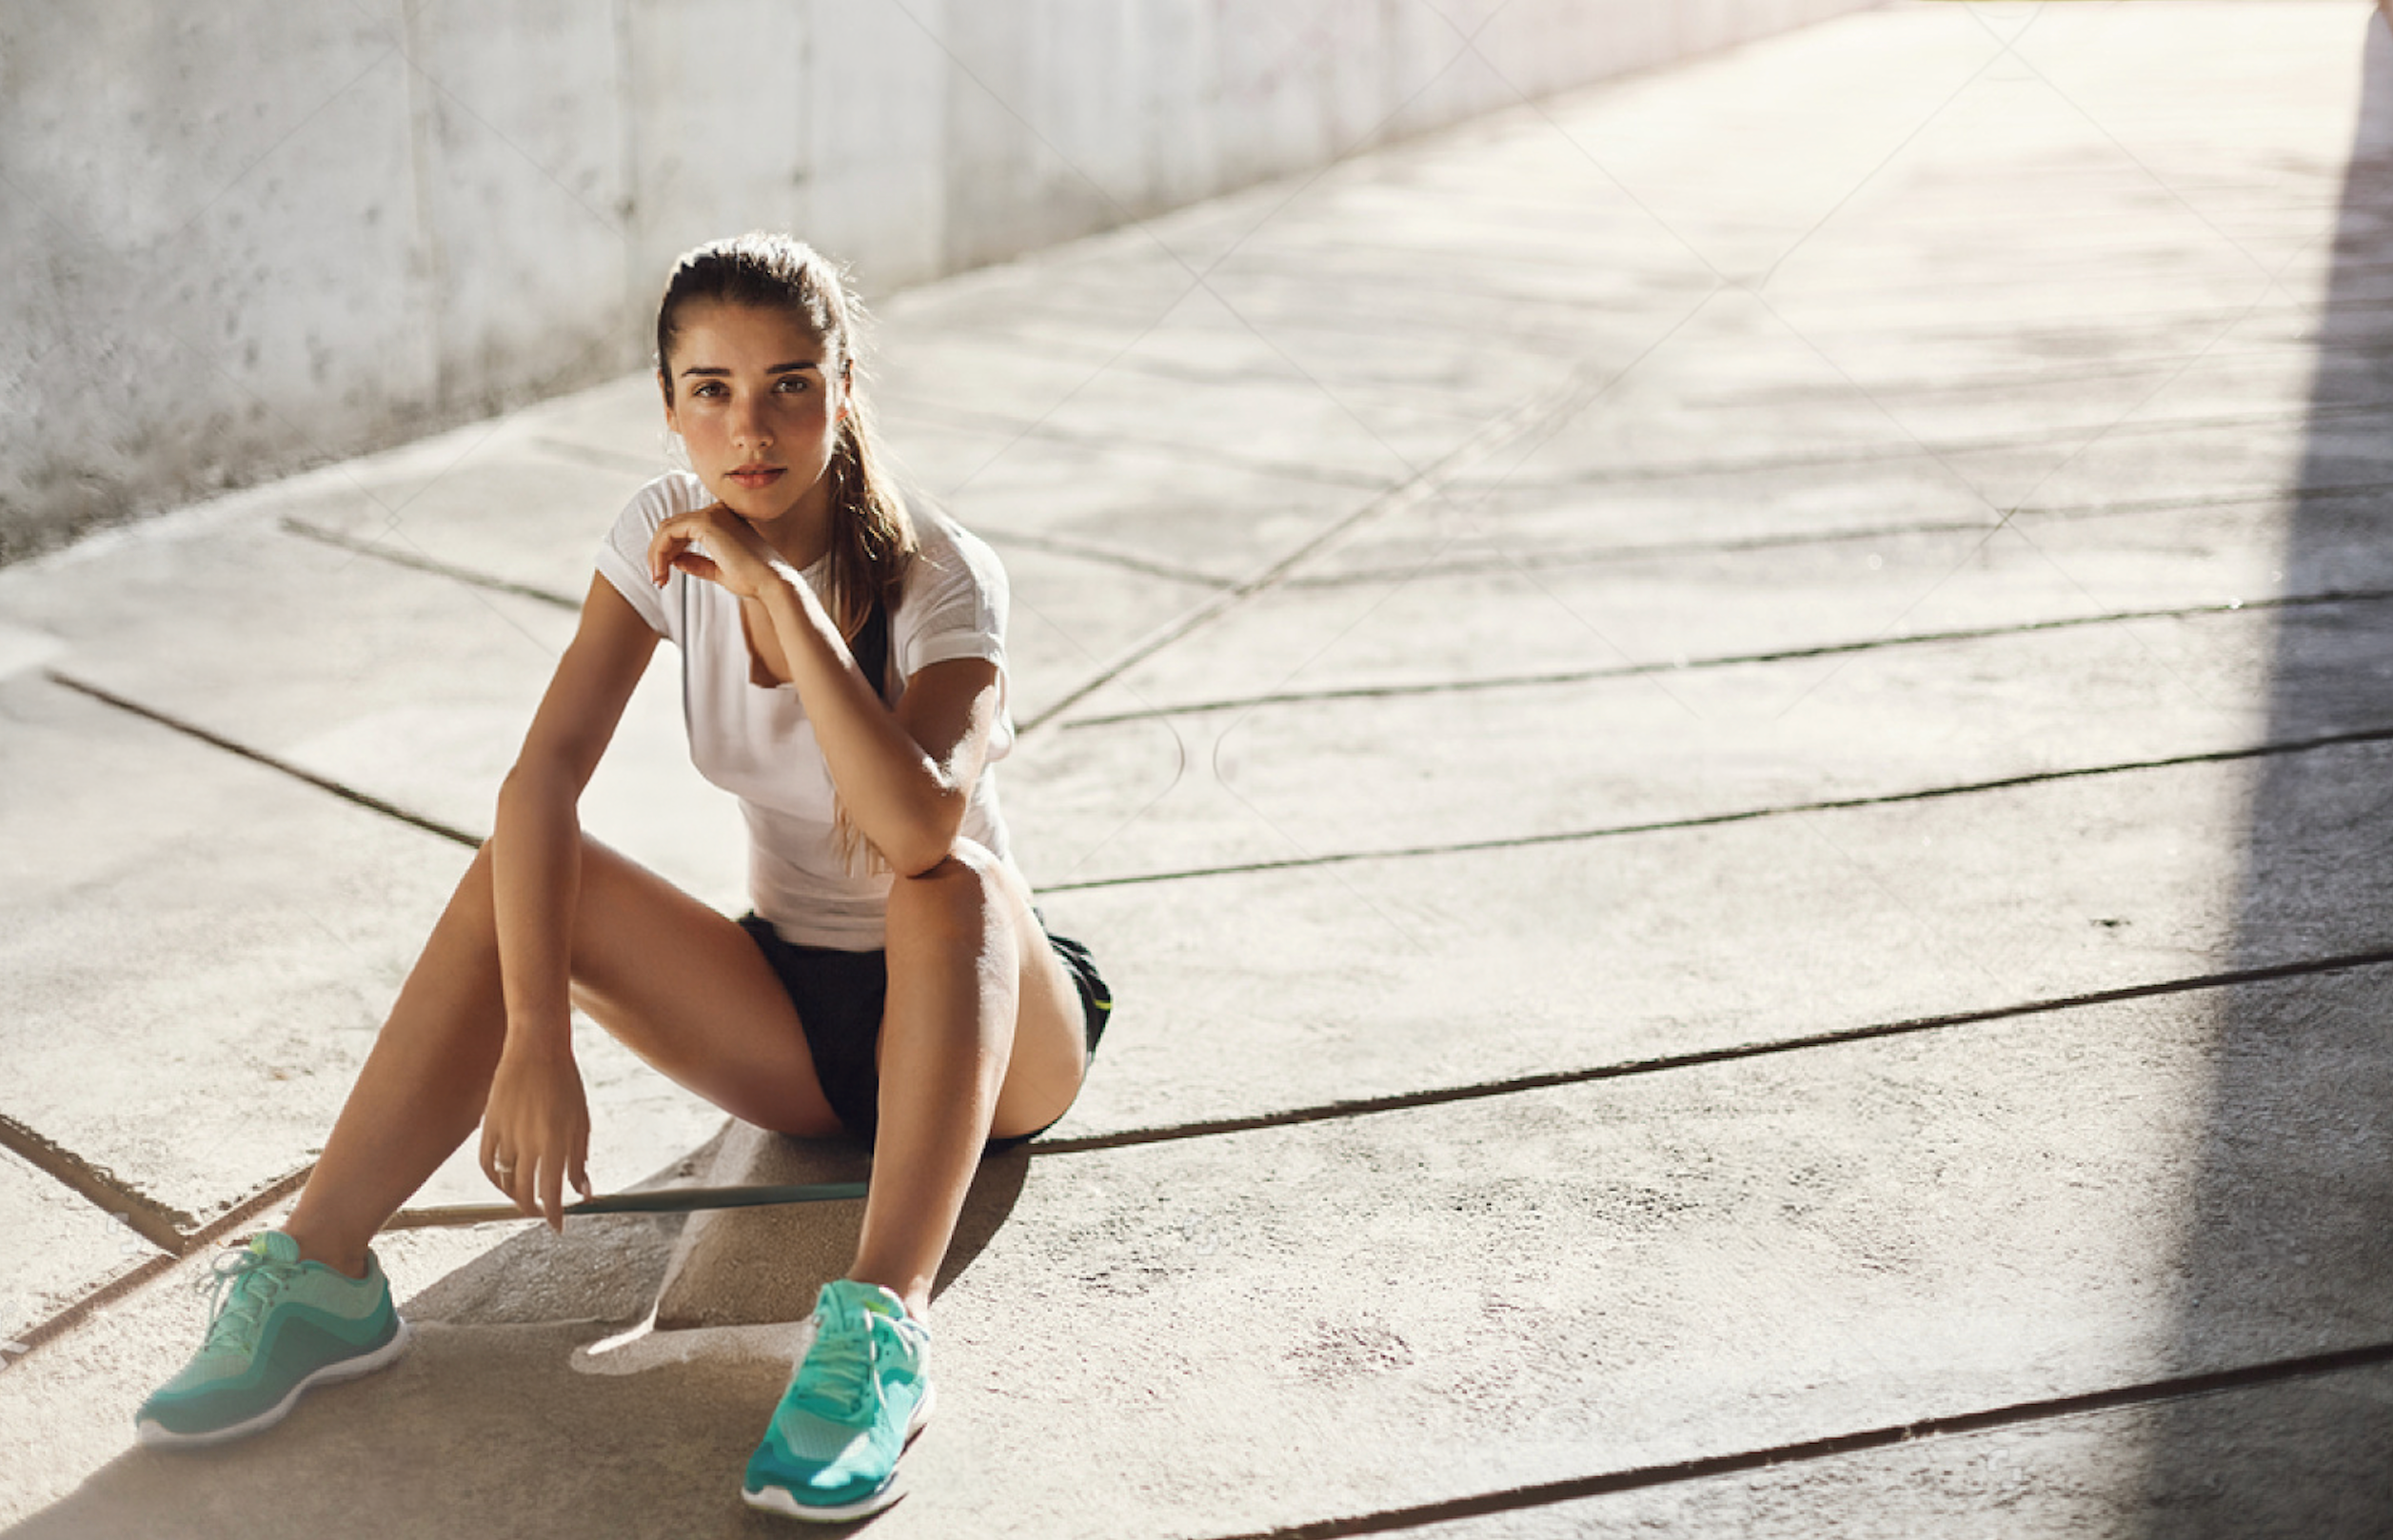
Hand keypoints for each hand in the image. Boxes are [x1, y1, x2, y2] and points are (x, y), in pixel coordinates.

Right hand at [478, 1038, 592, 1232]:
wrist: (537, 1047)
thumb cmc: (566, 1083)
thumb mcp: (581, 1121)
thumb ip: (580, 1160)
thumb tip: (584, 1193)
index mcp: (556, 1141)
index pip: (551, 1192)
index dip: (554, 1215)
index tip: (557, 1227)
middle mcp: (529, 1141)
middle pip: (525, 1192)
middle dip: (533, 1209)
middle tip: (540, 1213)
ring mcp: (505, 1133)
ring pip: (504, 1179)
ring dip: (514, 1194)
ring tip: (525, 1198)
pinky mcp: (489, 1123)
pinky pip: (486, 1162)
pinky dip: (494, 1177)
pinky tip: (503, 1181)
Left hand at [647, 501, 785, 599]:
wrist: (772, 583)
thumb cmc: (753, 580)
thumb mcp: (720, 571)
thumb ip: (698, 563)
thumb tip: (675, 560)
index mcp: (725, 520)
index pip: (685, 528)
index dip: (670, 551)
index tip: (665, 576)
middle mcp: (717, 512)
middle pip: (673, 527)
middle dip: (660, 553)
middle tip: (658, 580)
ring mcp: (712, 514)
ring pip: (668, 528)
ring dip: (657, 554)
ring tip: (658, 579)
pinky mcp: (705, 522)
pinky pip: (669, 532)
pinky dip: (659, 551)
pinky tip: (662, 571)